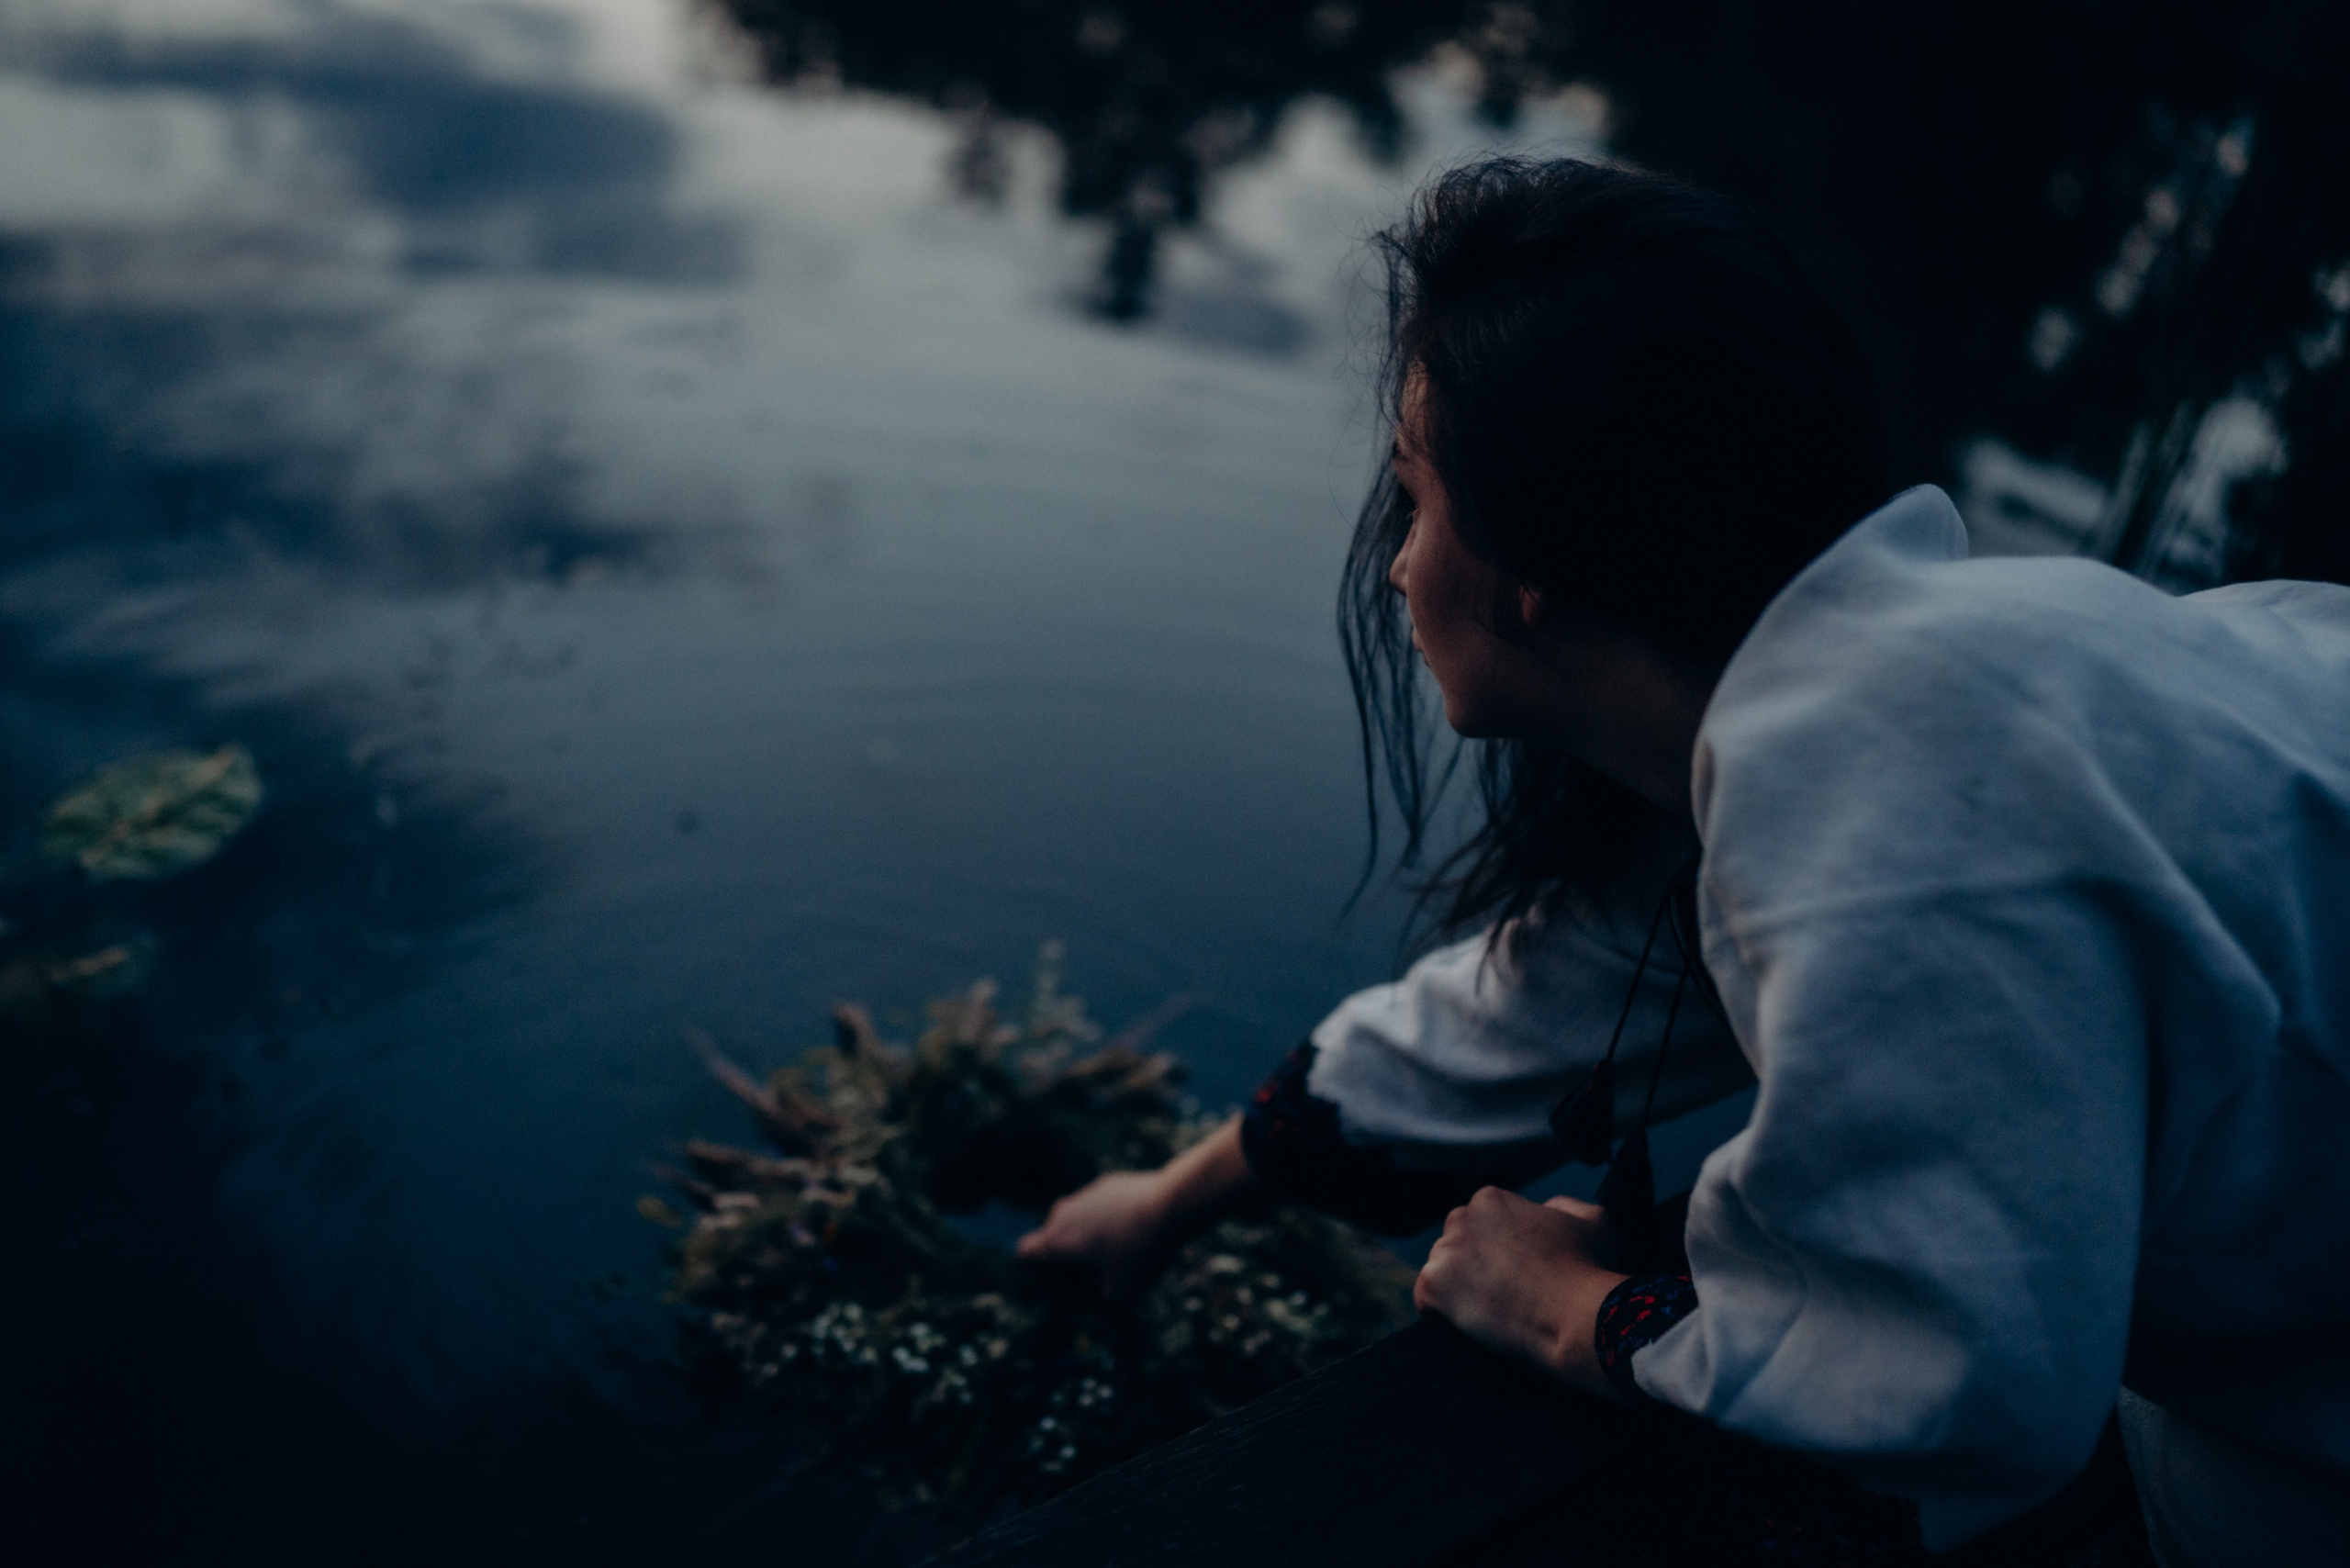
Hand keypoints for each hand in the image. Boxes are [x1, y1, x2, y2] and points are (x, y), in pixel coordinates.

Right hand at [1015, 1169, 1178, 1299]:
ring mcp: (1085, 1194)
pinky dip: (1107, 1218)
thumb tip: (1098, 1302)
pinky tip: (1133, 1229)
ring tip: (1118, 1251)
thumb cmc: (1141, 1252)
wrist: (1170, 1206)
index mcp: (1057, 1242)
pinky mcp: (1107, 1183)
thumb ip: (1099, 1303)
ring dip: (1087, 1235)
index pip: (1023, 1253)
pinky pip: (1097, 1206)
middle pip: (1052, 1237)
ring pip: (1075, 1219)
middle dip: (1066, 1255)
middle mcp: (1063, 1214)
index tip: (1053, 1280)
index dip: (1033, 1270)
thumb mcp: (1120, 1295)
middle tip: (1091, 1273)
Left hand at [1413, 1188, 1627, 1397]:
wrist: (1577, 1316)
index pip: (1483, 1223)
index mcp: (1491, 1199)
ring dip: (1459, 1289)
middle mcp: (1460, 1218)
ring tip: (1489, 1313)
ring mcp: (1443, 1253)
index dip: (1502, 1250)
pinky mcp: (1432, 1287)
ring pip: (1442, 1270)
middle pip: (1458, 1243)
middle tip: (1503, 1294)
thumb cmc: (1589, 1269)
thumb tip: (1546, 1209)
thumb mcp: (1591, 1218)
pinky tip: (1466, 1326)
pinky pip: (1425, 1301)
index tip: (1519, 1273)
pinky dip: (1440, 1315)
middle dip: (1475, 1264)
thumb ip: (1563, 1206)